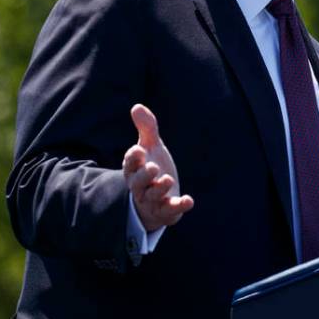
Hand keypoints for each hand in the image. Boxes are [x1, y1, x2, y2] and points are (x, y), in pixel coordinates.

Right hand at [122, 104, 193, 231]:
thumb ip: (146, 128)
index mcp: (134, 169)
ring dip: (160, 189)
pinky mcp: (165, 211)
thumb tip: (137, 106)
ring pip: (151, 197)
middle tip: (154, 167)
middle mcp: (140, 186)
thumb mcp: (151, 147)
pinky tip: (189, 200)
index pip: (130, 163)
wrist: (157, 199)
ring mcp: (152, 200)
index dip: (133, 157)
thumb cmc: (152, 169)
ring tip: (168, 180)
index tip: (139, 149)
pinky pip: (169, 211)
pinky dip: (178, 207)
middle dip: (144, 176)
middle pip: (137, 183)